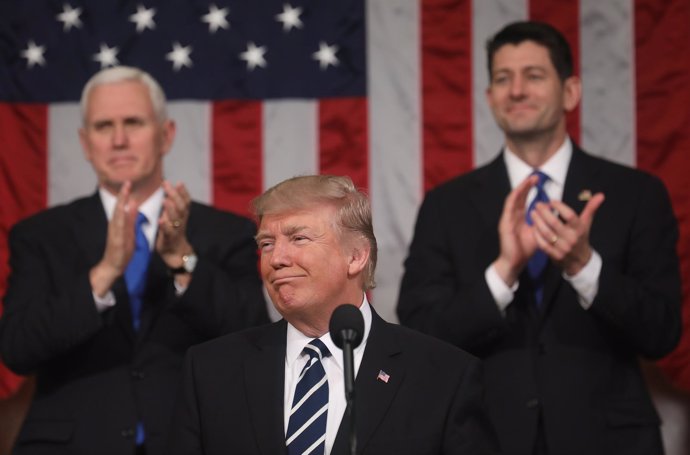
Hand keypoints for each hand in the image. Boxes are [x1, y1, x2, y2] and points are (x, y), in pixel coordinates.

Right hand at [90, 181, 136, 295]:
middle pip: (118, 207)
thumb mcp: (129, 230)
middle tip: (127, 182)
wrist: (113, 265)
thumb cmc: (121, 248)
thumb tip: (133, 204)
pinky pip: (119, 228)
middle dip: (123, 194)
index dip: (125, 194)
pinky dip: (121, 219)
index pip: (122, 206)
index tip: (129, 182)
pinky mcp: (116, 240)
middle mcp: (115, 224)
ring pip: (117, 214)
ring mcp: (115, 232)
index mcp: (119, 222)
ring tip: (125, 192)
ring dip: (121, 203)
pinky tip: (123, 212)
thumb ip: (130, 218)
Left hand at [156, 180, 193, 269]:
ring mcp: (176, 230)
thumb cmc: (172, 232)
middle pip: (181, 207)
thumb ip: (172, 205)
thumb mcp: (174, 217)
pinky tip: (161, 219)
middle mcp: (181, 221)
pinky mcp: (168, 239)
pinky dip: (165, 226)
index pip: (186, 202)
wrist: (175, 253)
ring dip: (171, 209)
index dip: (184, 192)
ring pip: (176, 218)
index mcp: (183, 215)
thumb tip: (169, 188)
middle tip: (167, 184)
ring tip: (165, 200)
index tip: (179, 182)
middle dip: (175, 195)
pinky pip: (168, 232)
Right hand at [493, 174, 539, 285]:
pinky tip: (519, 191)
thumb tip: (553, 214)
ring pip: (513, 199)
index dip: (529, 190)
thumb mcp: (538, 233)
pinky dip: (514, 197)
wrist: (515, 262)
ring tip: (528, 180)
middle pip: (518, 196)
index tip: (538, 181)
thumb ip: (543, 223)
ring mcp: (507, 218)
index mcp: (519, 218)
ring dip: (520, 188)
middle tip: (535, 176)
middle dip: (526, 185)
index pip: (524, 200)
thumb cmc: (525, 249)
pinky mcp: (504, 223)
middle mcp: (512, 216)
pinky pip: (508, 207)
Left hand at [530, 193, 604, 275]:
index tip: (551, 201)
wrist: (579, 261)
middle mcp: (571, 238)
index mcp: (579, 229)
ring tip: (532, 213)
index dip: (559, 207)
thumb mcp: (586, 223)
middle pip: (554, 223)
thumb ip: (591, 208)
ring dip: (537, 222)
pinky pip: (542, 244)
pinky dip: (536, 234)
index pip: (569, 215)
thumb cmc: (580, 238)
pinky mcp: (554, 255)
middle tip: (537, 204)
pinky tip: (533, 227)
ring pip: (546, 233)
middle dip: (544, 212)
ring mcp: (562, 248)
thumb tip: (600, 195)